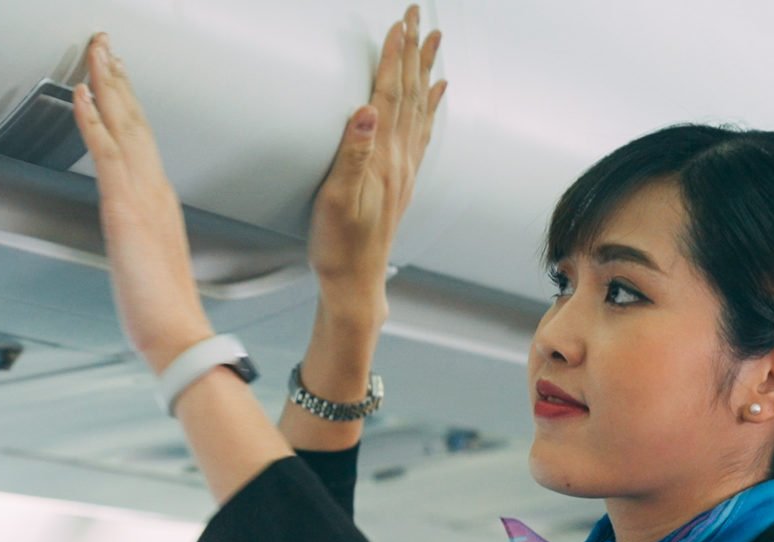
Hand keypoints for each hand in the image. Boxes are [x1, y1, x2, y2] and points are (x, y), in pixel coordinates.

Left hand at [71, 33, 214, 372]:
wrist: (178, 333)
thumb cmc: (165, 312)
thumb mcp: (152, 266)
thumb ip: (143, 243)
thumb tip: (135, 242)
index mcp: (160, 201)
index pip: (142, 139)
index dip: (128, 104)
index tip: (118, 77)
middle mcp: (155, 189)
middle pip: (135, 119)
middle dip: (119, 78)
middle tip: (107, 44)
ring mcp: (141, 195)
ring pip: (124, 124)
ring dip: (107, 83)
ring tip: (96, 51)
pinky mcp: (123, 209)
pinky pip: (106, 152)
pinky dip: (92, 119)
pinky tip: (81, 94)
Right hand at [308, 8, 446, 314]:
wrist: (356, 283)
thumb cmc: (340, 246)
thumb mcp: (336, 200)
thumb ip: (352, 156)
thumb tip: (366, 111)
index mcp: (382, 157)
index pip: (390, 94)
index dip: (394, 56)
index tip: (400, 23)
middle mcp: (400, 158)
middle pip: (409, 92)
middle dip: (413, 50)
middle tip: (420, 14)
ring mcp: (404, 169)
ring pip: (418, 106)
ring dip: (425, 70)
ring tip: (434, 41)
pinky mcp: (403, 180)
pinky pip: (422, 131)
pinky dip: (430, 105)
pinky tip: (437, 94)